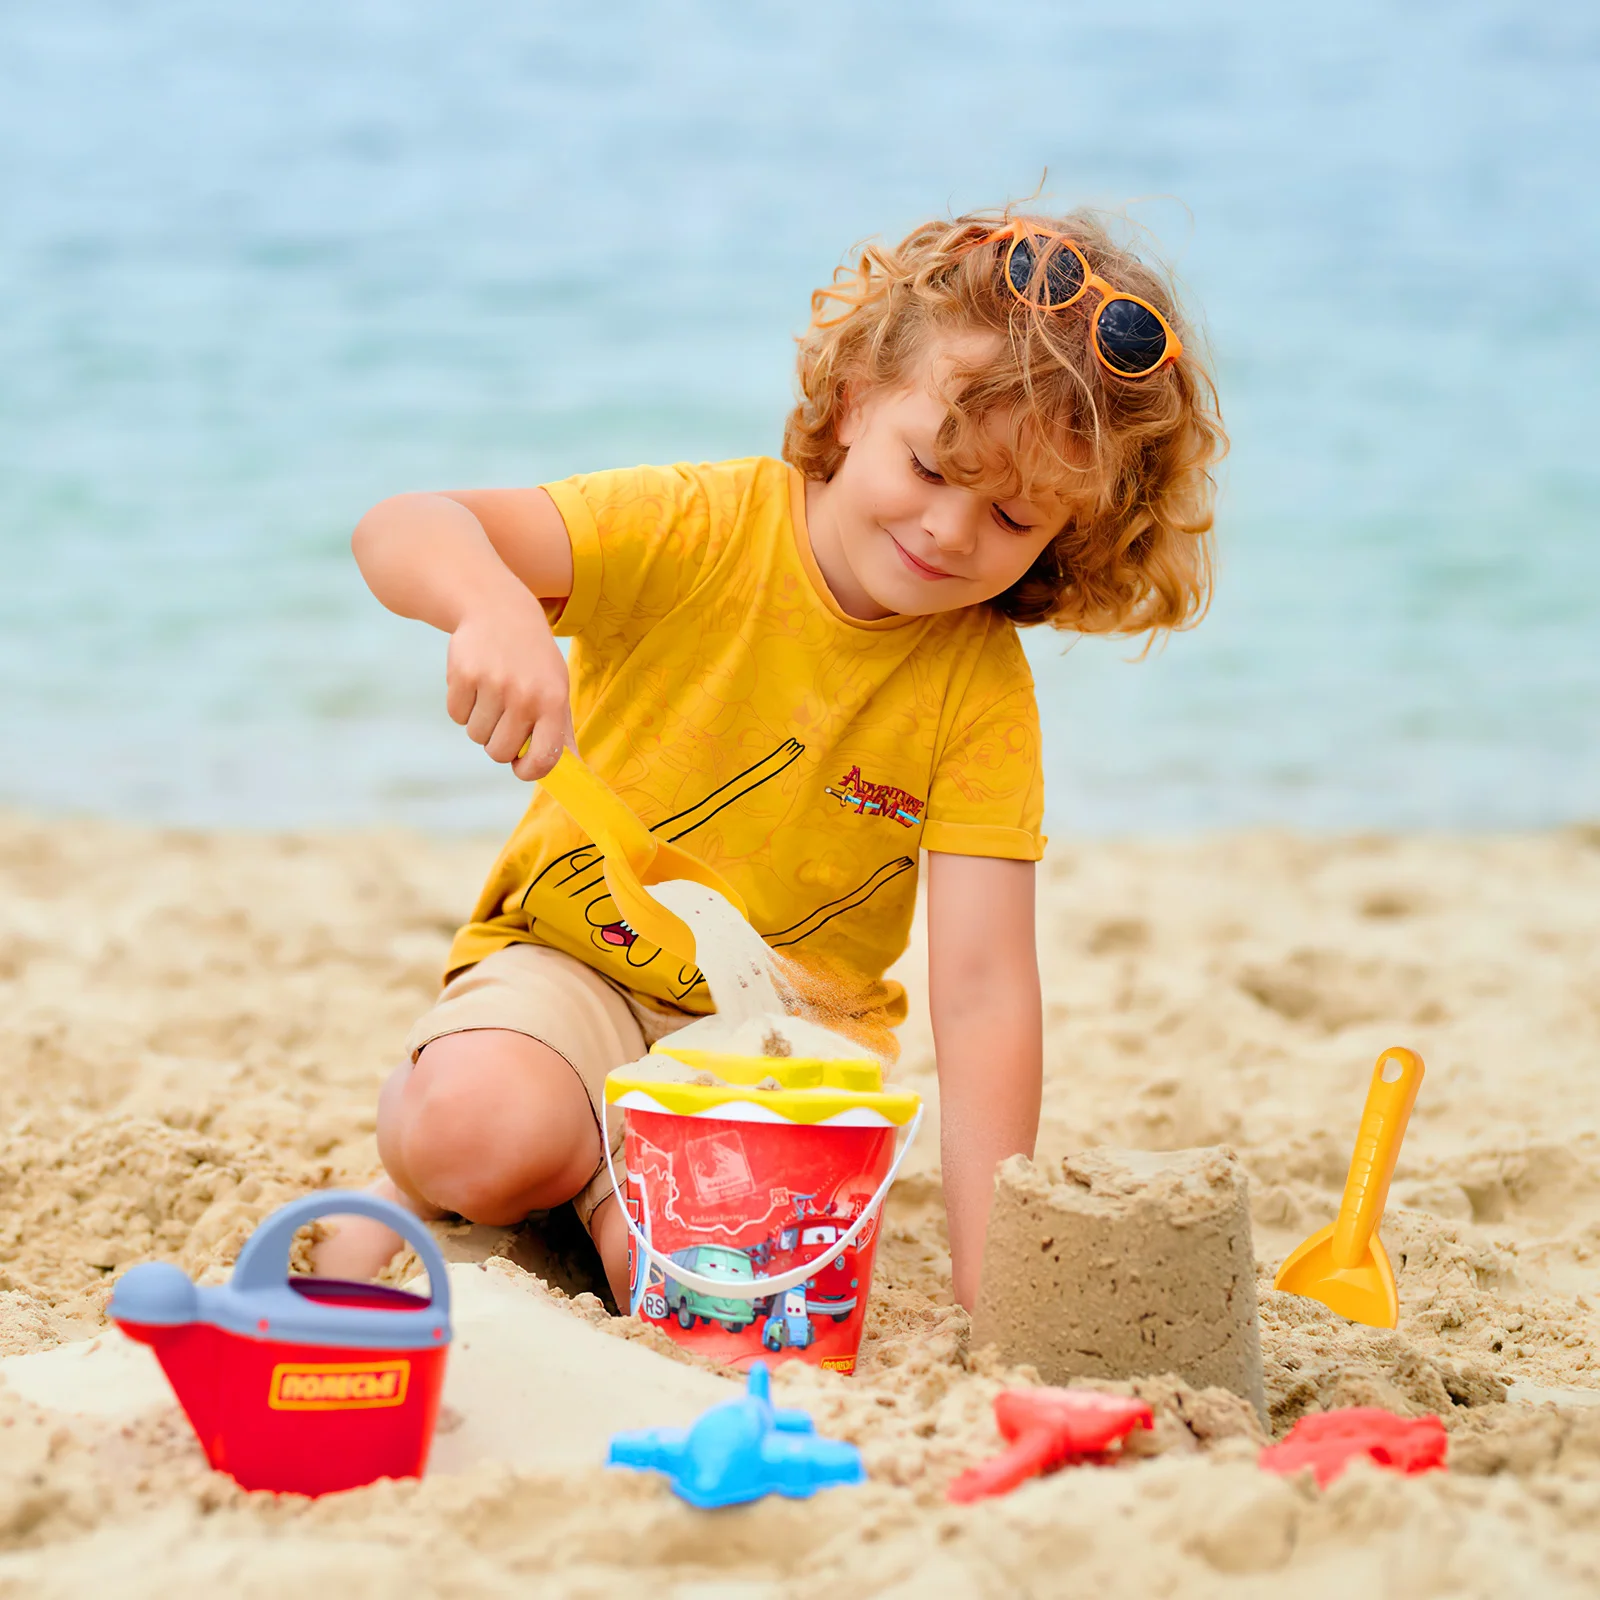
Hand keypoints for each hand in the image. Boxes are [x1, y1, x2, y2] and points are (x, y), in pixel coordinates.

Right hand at [445, 592, 573, 779]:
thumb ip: (562, 730)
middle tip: (503, 715)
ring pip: (476, 736)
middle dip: (497, 742)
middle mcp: (525, 695)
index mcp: (553, 702)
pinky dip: (462, 706)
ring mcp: (493, 684)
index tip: (520, 766)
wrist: (499, 610)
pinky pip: (456, 715)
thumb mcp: (557, 687)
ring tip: (491, 693)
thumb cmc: (533, 659)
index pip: (544, 758)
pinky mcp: (464, 675)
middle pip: (499, 752)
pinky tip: (475, 682)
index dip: (528, 771)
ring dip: (480, 722)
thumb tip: (572, 770)